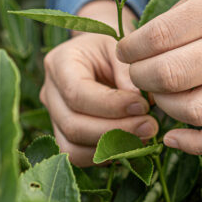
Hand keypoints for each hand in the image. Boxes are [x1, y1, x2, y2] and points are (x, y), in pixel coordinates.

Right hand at [39, 1, 157, 165]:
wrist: (104, 53)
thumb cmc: (114, 45)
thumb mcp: (123, 46)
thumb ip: (128, 72)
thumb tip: (138, 105)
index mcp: (60, 63)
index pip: (77, 93)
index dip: (111, 106)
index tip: (143, 106)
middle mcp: (50, 92)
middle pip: (73, 125)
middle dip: (115, 131)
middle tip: (151, 126)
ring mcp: (54, 116)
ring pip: (73, 147)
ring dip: (112, 148)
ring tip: (144, 136)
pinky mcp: (65, 134)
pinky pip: (79, 156)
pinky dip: (106, 155)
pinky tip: (132, 143)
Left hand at [114, 0, 201, 155]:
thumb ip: (179, 13)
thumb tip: (133, 48)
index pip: (163, 36)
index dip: (132, 48)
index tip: (124, 50)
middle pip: (175, 75)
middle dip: (141, 78)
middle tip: (135, 74)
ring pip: (196, 111)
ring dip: (164, 107)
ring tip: (157, 94)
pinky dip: (195, 145)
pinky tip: (173, 136)